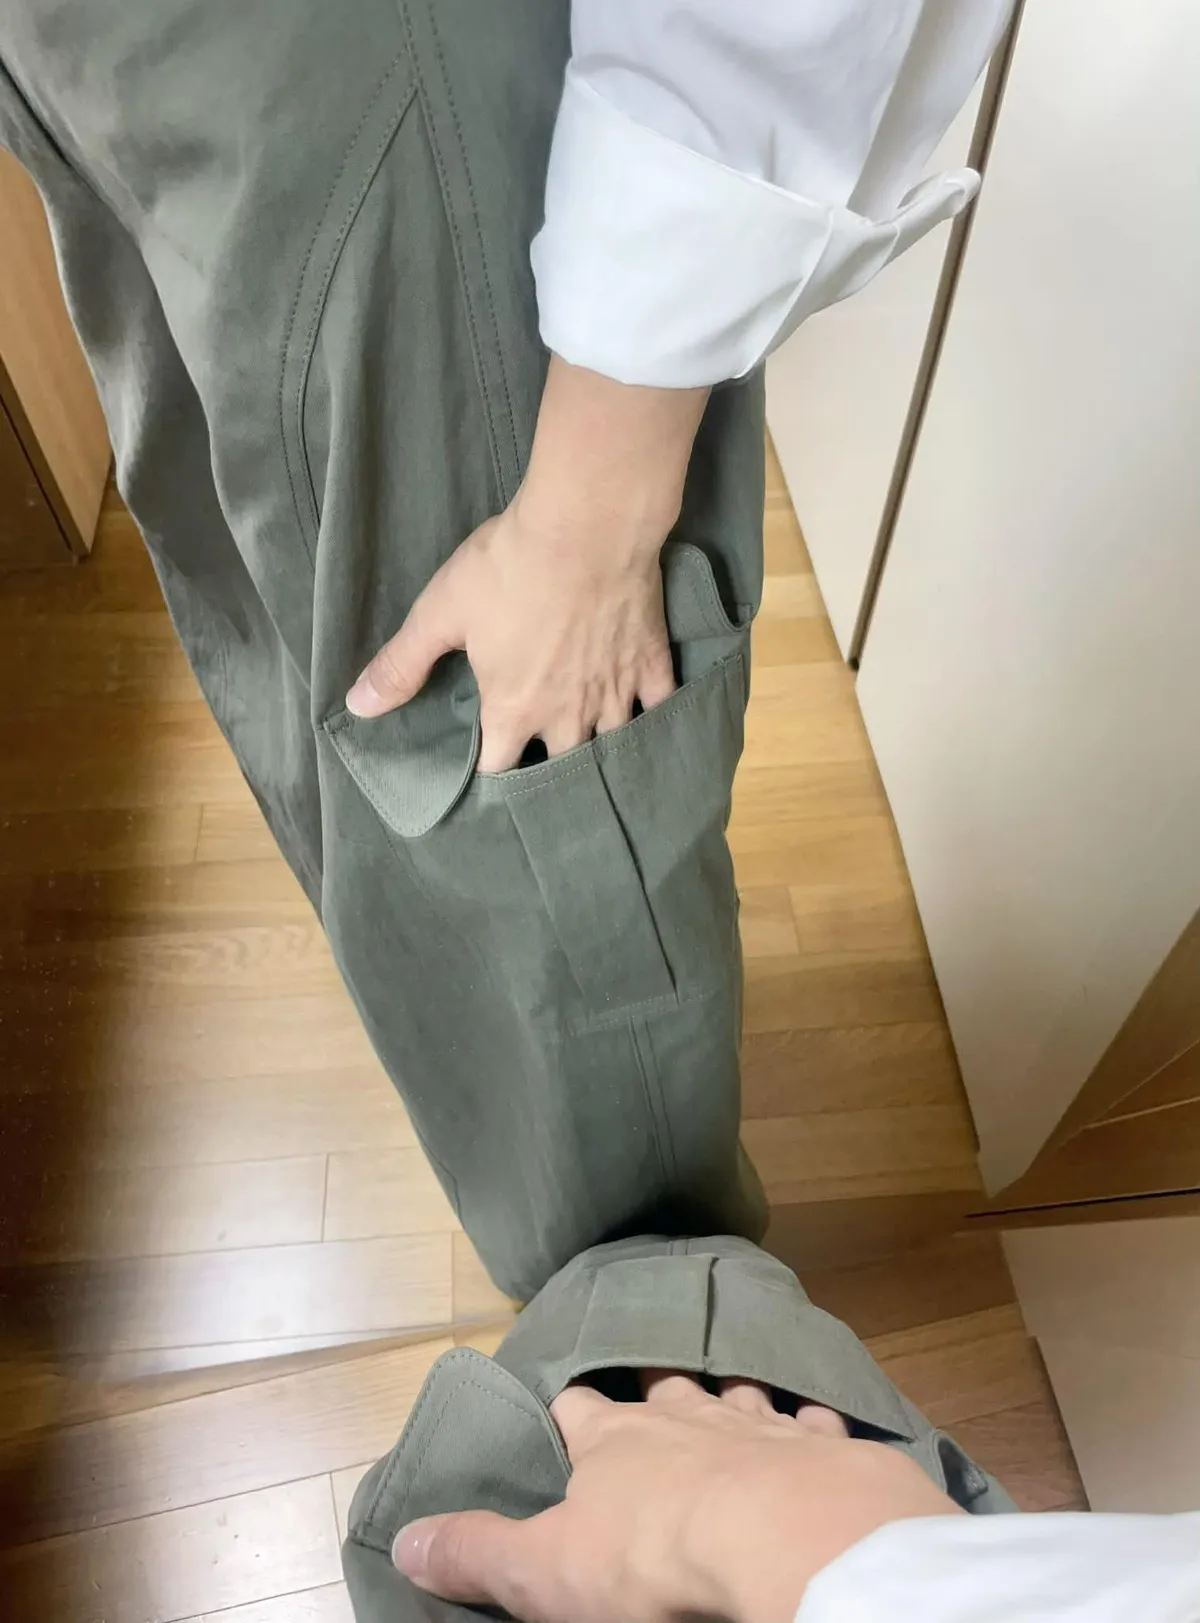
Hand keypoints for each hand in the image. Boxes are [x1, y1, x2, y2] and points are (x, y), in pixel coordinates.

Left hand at [345, 495, 675, 771]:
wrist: (587, 525)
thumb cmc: (507, 566)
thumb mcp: (440, 613)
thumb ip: (401, 665)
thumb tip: (357, 707)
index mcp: (512, 709)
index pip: (499, 770)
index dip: (490, 777)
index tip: (485, 776)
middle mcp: (566, 714)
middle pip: (560, 768)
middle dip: (548, 775)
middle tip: (541, 773)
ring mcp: (613, 692)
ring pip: (611, 746)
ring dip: (600, 757)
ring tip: (594, 768)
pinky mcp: (649, 663)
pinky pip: (661, 708)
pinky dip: (657, 723)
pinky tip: (654, 733)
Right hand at [392, 1372, 961, 1622]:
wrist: (786, 1542)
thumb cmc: (653, 1558)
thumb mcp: (546, 1571)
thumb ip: (478, 1553)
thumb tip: (403, 1539)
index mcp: (613, 1439)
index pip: (578, 1409)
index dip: (569, 1410)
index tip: (563, 1406)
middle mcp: (684, 1415)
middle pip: (661, 1386)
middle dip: (653, 1387)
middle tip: (651, 1390)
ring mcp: (758, 1422)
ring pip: (737, 1390)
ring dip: (730, 1394)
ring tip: (729, 1391)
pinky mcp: (823, 1446)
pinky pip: (815, 1420)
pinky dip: (810, 1424)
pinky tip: (815, 1425)